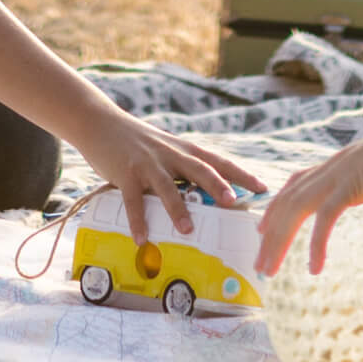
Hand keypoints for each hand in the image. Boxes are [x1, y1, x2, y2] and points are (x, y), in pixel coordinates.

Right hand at [78, 117, 264, 245]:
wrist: (100, 122)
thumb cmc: (138, 142)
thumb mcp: (167, 150)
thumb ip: (184, 169)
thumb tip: (205, 198)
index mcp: (185, 150)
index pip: (219, 161)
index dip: (242, 175)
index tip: (263, 188)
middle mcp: (170, 154)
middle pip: (200, 169)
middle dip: (218, 185)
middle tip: (233, 202)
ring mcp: (148, 164)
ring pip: (167, 186)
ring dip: (177, 209)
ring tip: (187, 230)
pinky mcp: (125, 173)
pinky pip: (133, 200)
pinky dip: (138, 220)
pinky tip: (142, 239)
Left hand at [255, 127, 362, 276]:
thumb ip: (354, 183)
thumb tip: (357, 192)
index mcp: (325, 169)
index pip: (289, 190)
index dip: (272, 209)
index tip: (261, 229)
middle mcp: (322, 173)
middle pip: (285, 206)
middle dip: (269, 237)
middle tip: (258, 265)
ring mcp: (332, 179)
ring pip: (294, 213)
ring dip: (279, 244)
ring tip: (270, 270)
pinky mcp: (346, 188)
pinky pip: (325, 220)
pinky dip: (316, 245)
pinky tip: (314, 268)